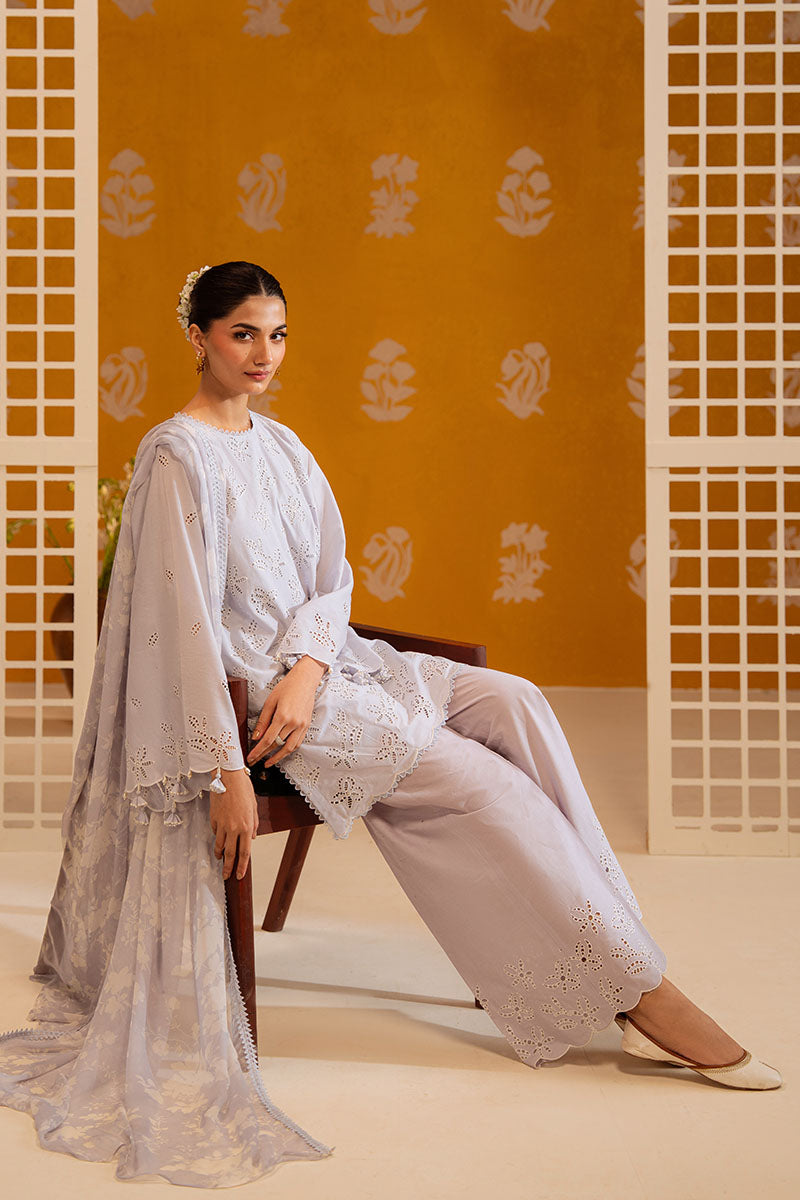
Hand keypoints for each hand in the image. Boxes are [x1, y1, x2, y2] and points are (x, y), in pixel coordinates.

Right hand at [210, 767, 258, 880]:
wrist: (228, 777)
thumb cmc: (243, 789)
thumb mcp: (254, 807)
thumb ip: (254, 824)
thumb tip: (253, 838)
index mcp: (247, 826)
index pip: (244, 852)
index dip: (241, 866)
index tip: (239, 875)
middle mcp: (234, 828)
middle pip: (230, 853)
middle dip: (228, 867)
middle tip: (226, 876)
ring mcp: (222, 824)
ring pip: (220, 845)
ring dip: (220, 854)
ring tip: (220, 859)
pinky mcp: (213, 819)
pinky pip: (215, 832)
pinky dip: (217, 837)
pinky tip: (218, 838)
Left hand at [247, 655, 326, 769]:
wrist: (305, 681)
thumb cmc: (286, 688)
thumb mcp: (270, 702)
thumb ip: (263, 721)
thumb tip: (256, 737)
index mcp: (282, 716)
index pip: (267, 740)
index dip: (258, 751)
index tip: (251, 757)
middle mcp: (293, 723)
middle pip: (277, 745)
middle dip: (264, 755)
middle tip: (255, 761)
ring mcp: (301, 726)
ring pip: (289, 748)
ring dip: (278, 757)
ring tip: (268, 762)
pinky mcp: (306, 726)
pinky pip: (297, 743)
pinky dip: (289, 750)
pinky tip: (282, 752)